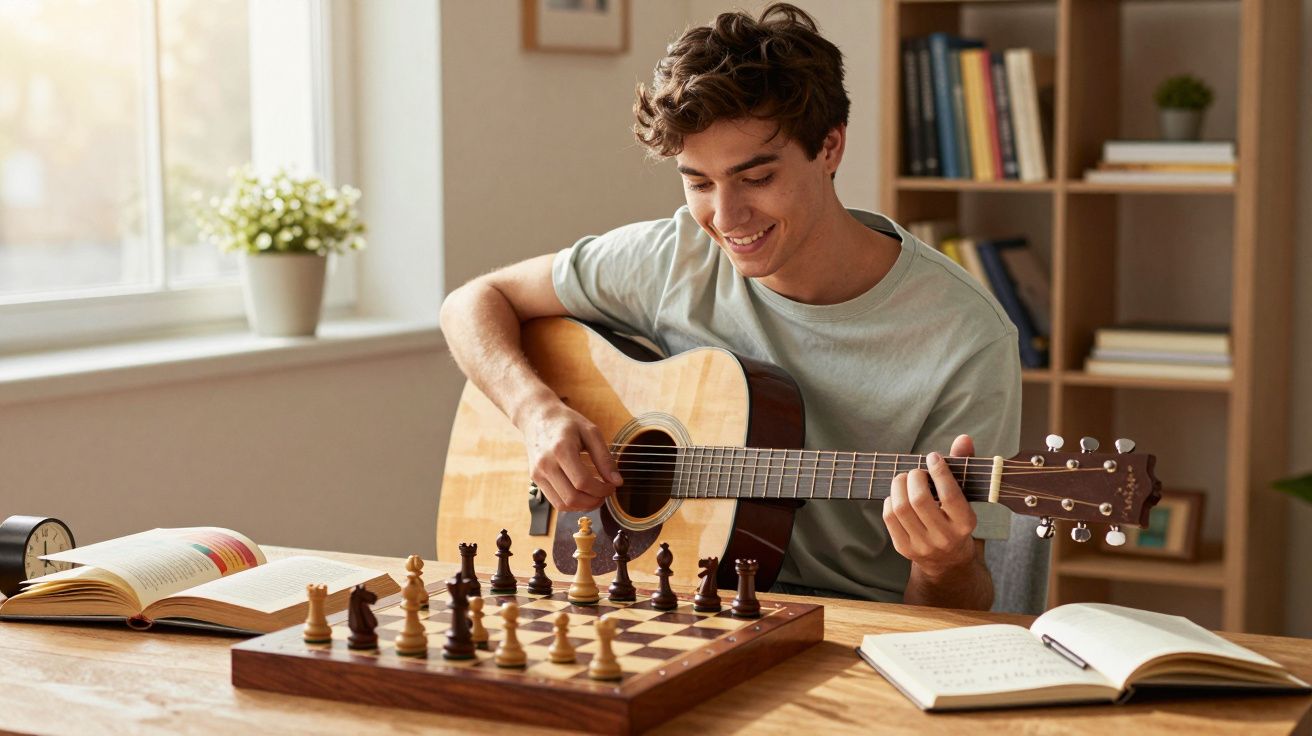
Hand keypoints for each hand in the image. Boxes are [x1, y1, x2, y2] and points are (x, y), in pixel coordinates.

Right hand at [520, 400, 621, 511]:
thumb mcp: (591, 432)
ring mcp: (538, 473)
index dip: (601, 489)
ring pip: (562, 505)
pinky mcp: (536, 479)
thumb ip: (605, 458)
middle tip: (605, 493)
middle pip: (572, 497)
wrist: (538, 417)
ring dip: (583, 506)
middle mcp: (546, 464)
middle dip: (594, 501)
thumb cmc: (567, 422)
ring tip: (595, 496)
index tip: (612, 486)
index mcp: (561, 450)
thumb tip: (617, 482)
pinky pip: (555, 502)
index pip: (583, 482)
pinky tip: (582, 494)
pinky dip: (572, 504)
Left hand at [883, 434, 978, 578]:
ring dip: (899, 485)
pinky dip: (891, 499)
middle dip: (914, 477)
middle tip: (916, 471)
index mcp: (965, 524)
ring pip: (901, 508)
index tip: (933, 457)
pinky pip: (889, 518)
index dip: (939, 472)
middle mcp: (944, 537)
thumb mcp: (967, 497)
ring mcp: (922, 545)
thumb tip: (963, 438)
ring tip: (905, 479)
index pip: (951, 495)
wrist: (949, 561)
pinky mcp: (904, 548)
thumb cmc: (957, 519)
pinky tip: (898, 495)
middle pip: (920, 500)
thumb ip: (964, 466)